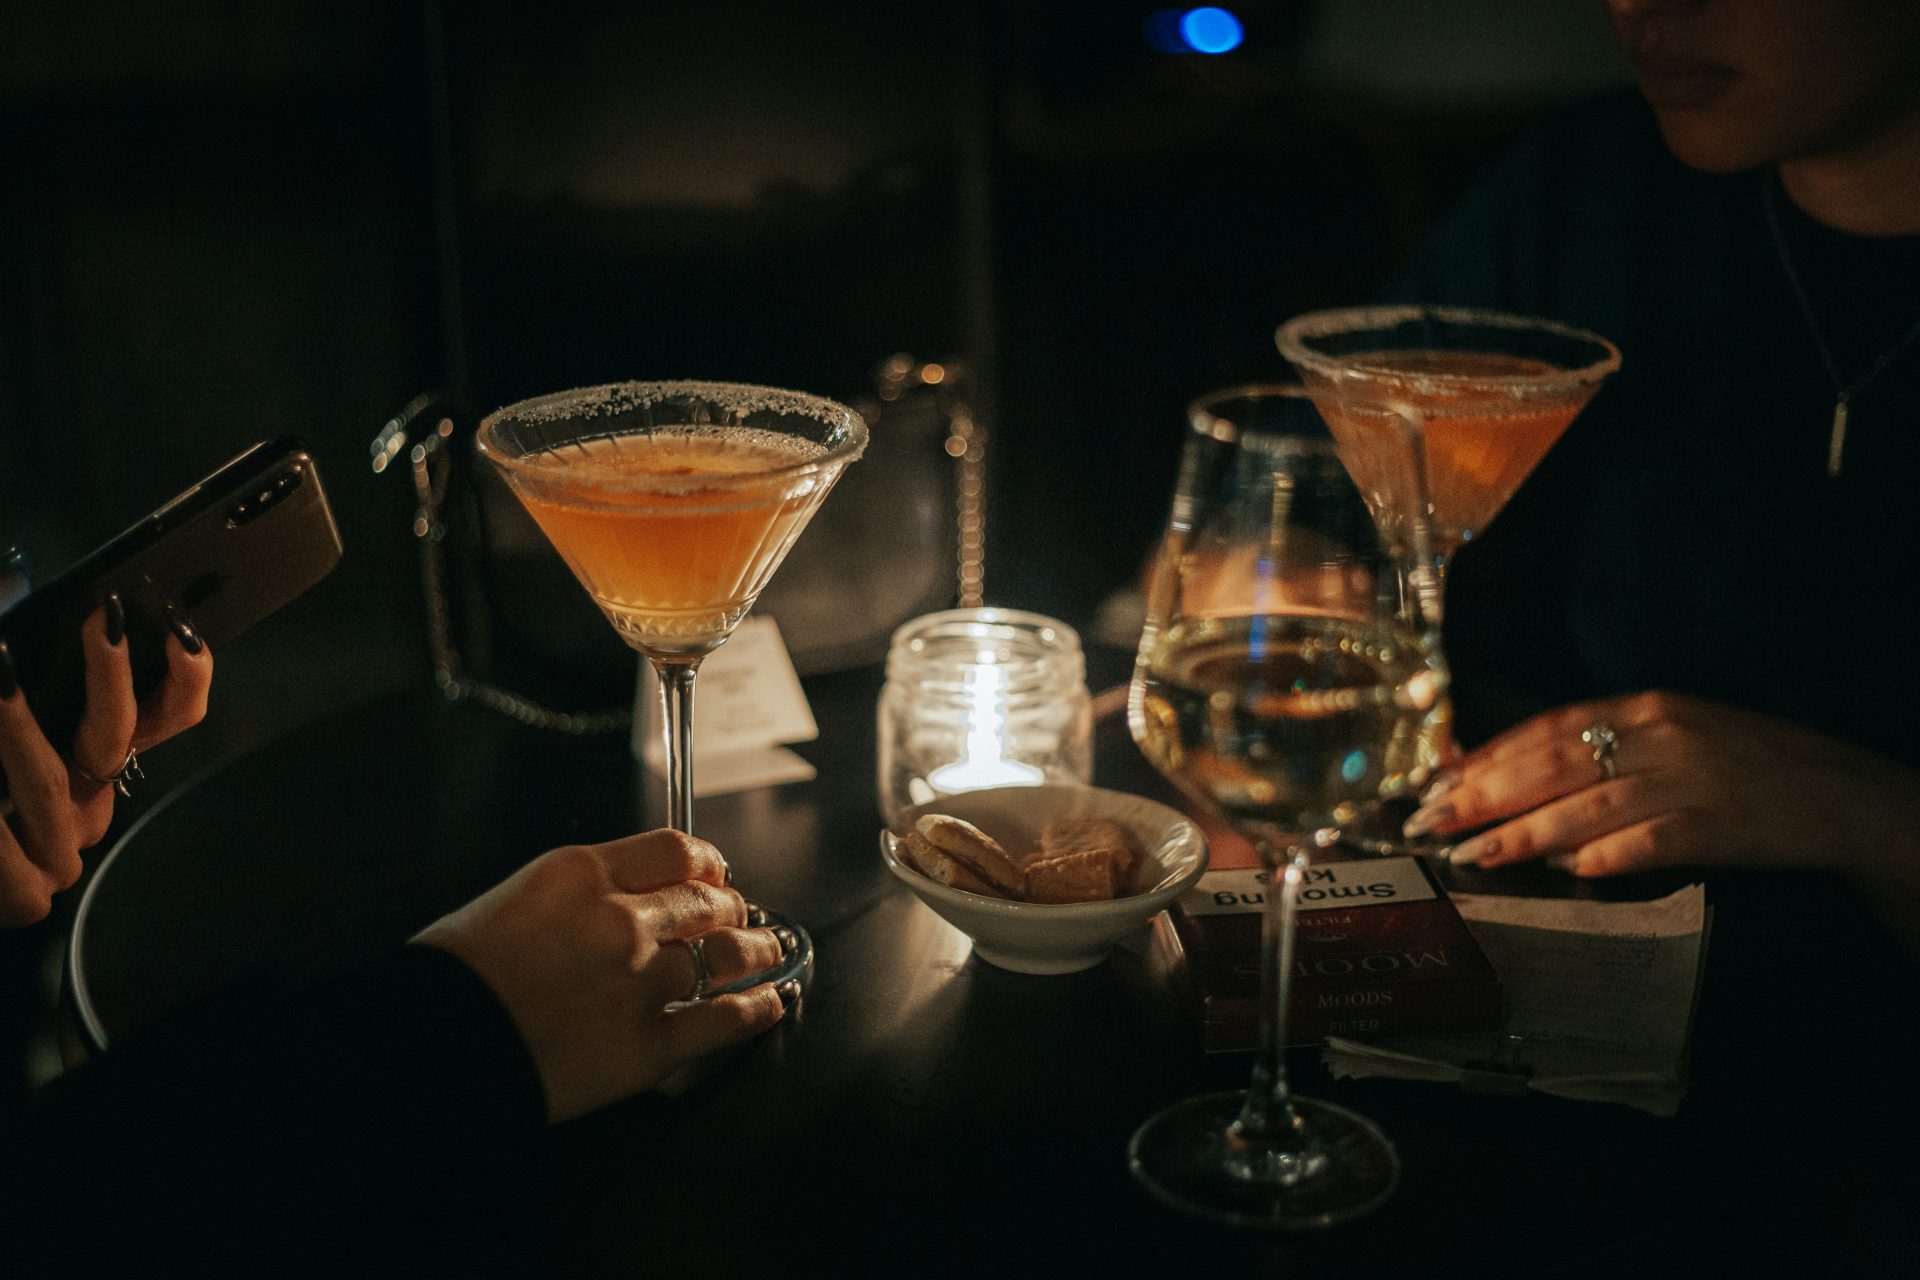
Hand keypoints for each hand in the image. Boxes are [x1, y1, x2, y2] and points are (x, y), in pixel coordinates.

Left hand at [0, 599, 212, 925]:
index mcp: (94, 761)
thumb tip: (17, 587)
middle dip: (113, 673)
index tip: (175, 621)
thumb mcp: (11, 715)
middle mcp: (91, 803)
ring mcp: (62, 852)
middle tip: (100, 618)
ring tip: (1, 670)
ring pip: (51, 780)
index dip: (187, 670)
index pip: (174, 711)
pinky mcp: (26, 897)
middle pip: (122, 733)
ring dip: (17, 724)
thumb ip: (21, 673)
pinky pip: (6, 853)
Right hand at [413, 830, 791, 1122]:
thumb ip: (570, 898)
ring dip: (756, 950)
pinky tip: (772, 1001)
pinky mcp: (648, 1045)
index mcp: (582, 873)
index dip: (705, 861)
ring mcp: (641, 981)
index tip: (713, 871)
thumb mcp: (508, 902)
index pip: (674, 850)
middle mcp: (622, 919)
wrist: (429, 1048)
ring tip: (770, 950)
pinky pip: (723, 1020)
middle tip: (737, 915)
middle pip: (707, 900)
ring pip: (727, 955)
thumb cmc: (449, 981)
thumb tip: (609, 904)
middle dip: (729, 907)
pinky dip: (757, 1009)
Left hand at [1400, 690, 1919, 879]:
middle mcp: (1663, 735)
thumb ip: (1599, 747)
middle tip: (1431, 821)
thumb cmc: (1744, 764)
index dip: (1488, 755)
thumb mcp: (1670, 735)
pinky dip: (1608, 854)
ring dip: (1527, 831)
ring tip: (1476, 854)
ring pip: (1591, 804)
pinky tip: (1569, 871)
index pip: (1549, 728)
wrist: (1844, 792)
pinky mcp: (1723, 824)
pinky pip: (1654, 840)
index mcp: (1646, 707)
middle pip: (1556, 763)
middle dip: (1485, 794)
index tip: (1436, 781)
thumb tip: (1514, 772)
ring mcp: (1693, 779)